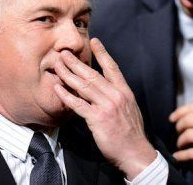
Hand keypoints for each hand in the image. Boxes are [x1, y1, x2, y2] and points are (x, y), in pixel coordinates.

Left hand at [53, 38, 155, 179]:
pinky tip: (58, 88)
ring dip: (68, 74)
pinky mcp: (98, 118)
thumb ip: (118, 97)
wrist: (135, 151)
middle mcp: (116, 95)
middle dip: (76, 62)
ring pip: (84, 86)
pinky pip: (78, 104)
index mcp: (124, 91)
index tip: (94, 41)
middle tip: (64, 53)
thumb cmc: (131, 132)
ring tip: (57, 65)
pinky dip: (66, 95)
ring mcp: (107, 106)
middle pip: (93, 74)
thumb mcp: (129, 108)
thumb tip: (106, 89)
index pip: (112, 68)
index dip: (102, 53)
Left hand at [169, 102, 192, 177]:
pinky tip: (180, 157)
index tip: (173, 118)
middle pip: (187, 119)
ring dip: (180, 142)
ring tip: (181, 146)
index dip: (180, 112)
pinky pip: (191, 153)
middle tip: (178, 133)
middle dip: (178, 127)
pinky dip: (181, 156)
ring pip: (187, 135)